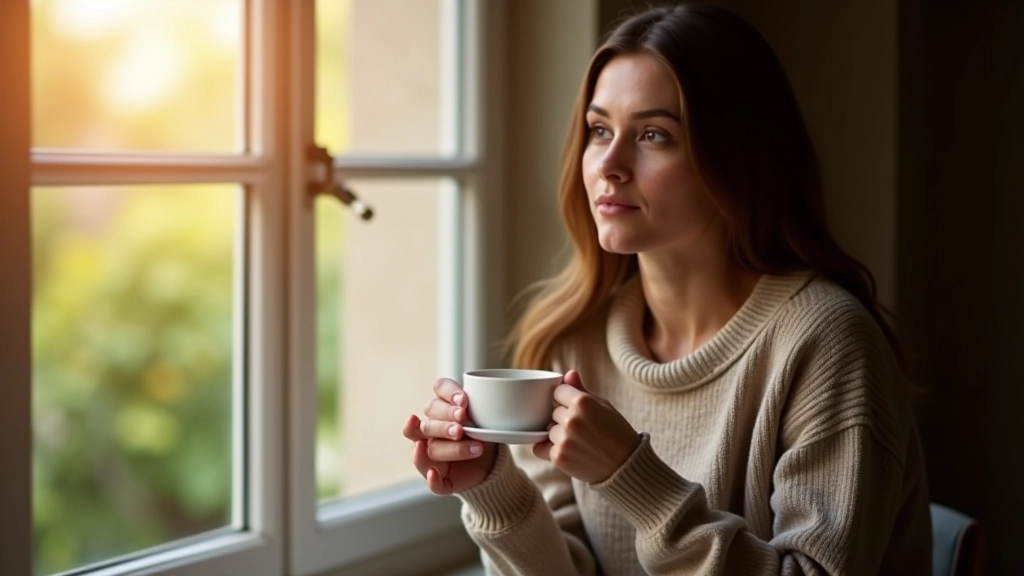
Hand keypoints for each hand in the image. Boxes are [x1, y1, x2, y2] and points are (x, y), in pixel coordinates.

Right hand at [402, 377, 496, 494]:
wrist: (493, 463)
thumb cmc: (484, 433)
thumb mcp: (484, 418)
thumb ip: (479, 409)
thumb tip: (479, 403)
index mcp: (443, 408)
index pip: (437, 391)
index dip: (447, 393)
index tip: (464, 400)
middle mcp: (431, 431)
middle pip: (427, 424)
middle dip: (444, 425)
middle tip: (462, 426)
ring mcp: (433, 457)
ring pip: (432, 450)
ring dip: (451, 448)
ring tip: (476, 448)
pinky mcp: (442, 480)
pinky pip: (432, 483)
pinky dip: (432, 479)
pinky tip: (433, 473)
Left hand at [533, 370, 639, 482]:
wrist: (625, 466)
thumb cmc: (617, 433)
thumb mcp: (603, 406)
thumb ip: (581, 390)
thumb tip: (568, 374)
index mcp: (583, 402)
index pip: (558, 391)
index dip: (566, 400)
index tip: (576, 409)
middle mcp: (571, 419)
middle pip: (553, 411)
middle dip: (562, 418)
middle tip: (582, 429)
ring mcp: (564, 439)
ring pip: (548, 430)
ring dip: (557, 435)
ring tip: (579, 442)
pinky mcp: (558, 457)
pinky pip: (540, 448)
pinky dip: (550, 450)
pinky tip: (569, 451)